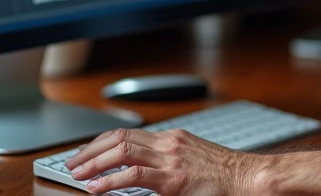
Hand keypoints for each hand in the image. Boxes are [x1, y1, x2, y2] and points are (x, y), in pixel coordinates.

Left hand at [66, 127, 261, 195]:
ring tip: (78, 175)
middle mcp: (168, 143)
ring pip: (121, 150)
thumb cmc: (225, 175)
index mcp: (171, 138)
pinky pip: (134, 174)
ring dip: (94, 162)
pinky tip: (97, 188)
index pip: (127, 133)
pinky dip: (110, 180)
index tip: (85, 154)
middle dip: (90, 150)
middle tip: (72, 164)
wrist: (248, 178)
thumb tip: (140, 172)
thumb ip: (167, 162)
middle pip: (118, 137)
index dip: (100, 143)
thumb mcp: (192, 160)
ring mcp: (170, 159)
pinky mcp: (173, 179)